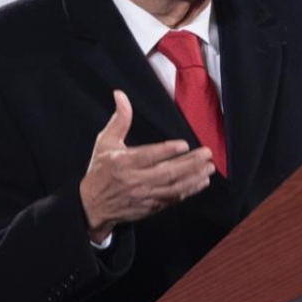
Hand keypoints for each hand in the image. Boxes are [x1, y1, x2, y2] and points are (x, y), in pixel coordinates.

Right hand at [79, 90, 215, 242]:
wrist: (93, 206)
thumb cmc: (101, 171)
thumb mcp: (105, 142)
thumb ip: (119, 120)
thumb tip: (120, 95)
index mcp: (123, 163)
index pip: (148, 156)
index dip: (167, 151)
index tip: (184, 144)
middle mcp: (135, 180)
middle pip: (167, 173)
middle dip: (190, 163)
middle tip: (206, 154)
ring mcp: (145, 196)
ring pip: (173, 187)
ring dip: (194, 177)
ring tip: (209, 168)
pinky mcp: (151, 206)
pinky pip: (173, 198)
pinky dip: (189, 190)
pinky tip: (201, 182)